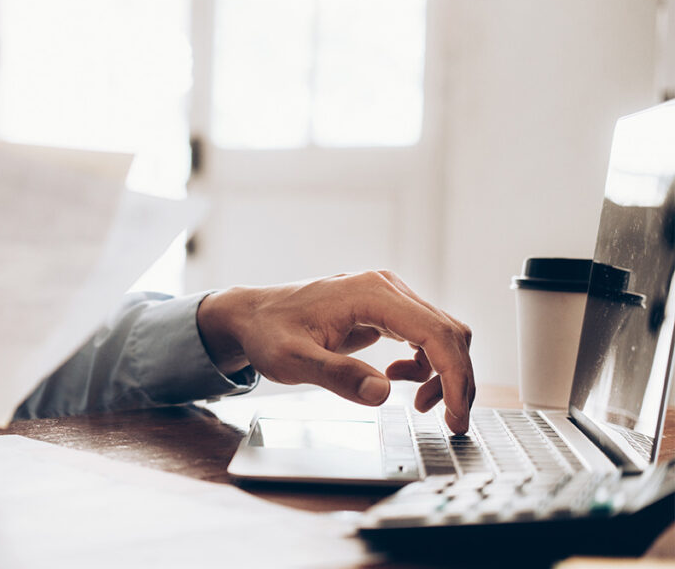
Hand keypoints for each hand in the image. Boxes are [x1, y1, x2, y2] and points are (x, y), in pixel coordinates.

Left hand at [196, 271, 473, 433]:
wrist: (253, 315)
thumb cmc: (268, 332)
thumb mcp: (292, 360)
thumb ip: (337, 375)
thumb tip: (381, 392)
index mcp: (370, 293)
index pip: (435, 333)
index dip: (454, 377)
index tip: (456, 416)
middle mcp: (386, 287)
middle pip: (448, 331)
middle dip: (456, 380)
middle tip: (451, 422)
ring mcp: (388, 295)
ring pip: (441, 333)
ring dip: (442, 373)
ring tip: (418, 404)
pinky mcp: (385, 308)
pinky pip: (424, 335)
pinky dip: (425, 364)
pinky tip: (394, 379)